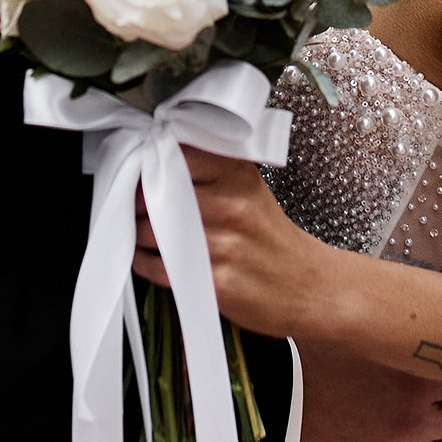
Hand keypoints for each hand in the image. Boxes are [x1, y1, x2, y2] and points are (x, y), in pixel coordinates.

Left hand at [133, 150, 319, 340]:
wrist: (309, 287)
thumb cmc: (271, 238)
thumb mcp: (249, 189)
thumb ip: (208, 172)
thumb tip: (152, 160)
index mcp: (237, 174)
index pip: (172, 155)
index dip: (147, 165)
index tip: (139, 173)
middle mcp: (231, 205)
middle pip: (153, 194)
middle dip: (135, 203)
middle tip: (133, 207)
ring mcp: (223, 245)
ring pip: (149, 232)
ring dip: (136, 234)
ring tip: (143, 234)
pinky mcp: (216, 282)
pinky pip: (158, 267)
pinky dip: (144, 263)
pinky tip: (149, 258)